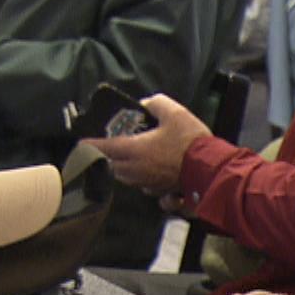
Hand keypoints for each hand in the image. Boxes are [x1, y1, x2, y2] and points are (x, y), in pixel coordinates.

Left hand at [85, 93, 210, 192]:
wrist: (212, 169)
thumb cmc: (191, 142)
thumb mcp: (175, 113)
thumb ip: (156, 103)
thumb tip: (147, 103)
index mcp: (135, 149)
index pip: (104, 147)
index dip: (90, 144)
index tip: (81, 143)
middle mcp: (136, 169)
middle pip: (111, 165)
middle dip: (107, 157)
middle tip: (108, 148)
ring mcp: (148, 183)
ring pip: (126, 178)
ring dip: (122, 169)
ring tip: (127, 159)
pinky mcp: (161, 191)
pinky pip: (144, 187)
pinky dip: (142, 181)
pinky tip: (150, 174)